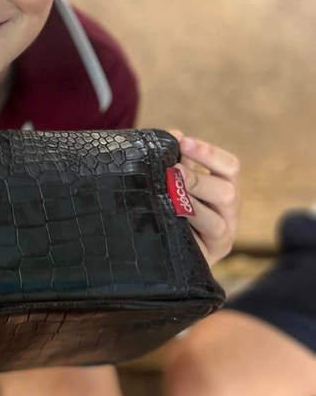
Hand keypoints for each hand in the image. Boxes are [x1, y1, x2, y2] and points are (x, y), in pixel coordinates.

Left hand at [166, 131, 240, 266]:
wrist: (166, 249)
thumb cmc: (172, 206)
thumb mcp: (179, 182)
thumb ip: (179, 161)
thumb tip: (174, 135)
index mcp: (227, 190)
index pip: (230, 167)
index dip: (208, 153)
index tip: (182, 142)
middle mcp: (230, 214)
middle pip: (227, 193)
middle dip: (197, 180)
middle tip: (172, 172)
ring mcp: (222, 239)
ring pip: (216, 223)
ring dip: (191, 206)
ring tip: (168, 195)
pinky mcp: (208, 260)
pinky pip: (201, 247)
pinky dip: (184, 231)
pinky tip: (166, 218)